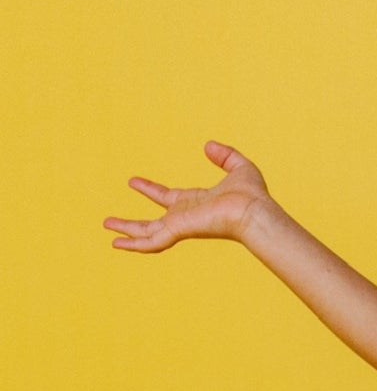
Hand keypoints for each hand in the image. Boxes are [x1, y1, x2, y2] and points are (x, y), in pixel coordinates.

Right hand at [103, 140, 272, 250]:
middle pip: (152, 222)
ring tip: (107, 230)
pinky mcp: (179, 230)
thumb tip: (208, 145)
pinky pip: (152, 241)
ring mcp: (181, 226)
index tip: (133, 181)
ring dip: (127, 232)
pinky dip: (134, 244)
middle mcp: (185, 217)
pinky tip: (116, 243)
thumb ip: (224, 155)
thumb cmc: (252, 195)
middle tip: (110, 221)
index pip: (167, 198)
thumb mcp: (238, 166)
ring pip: (147, 233)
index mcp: (195, 203)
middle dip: (132, 222)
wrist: (255, 211)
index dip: (150, 190)